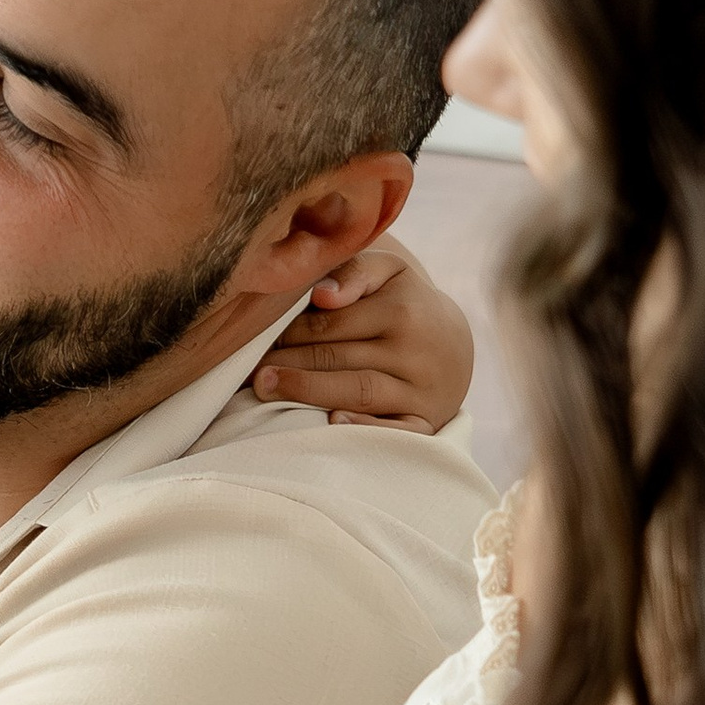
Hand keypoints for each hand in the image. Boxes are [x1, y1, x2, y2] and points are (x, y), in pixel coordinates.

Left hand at [251, 235, 474, 432]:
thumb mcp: (388, 273)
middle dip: (288, 364)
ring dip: (307, 391)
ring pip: (357, 391)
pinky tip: (332, 423)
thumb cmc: (405, 303)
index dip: (288, 333)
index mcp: (402, 310)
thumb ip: (353, 273)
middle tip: (251, 371)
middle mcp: (416, 351)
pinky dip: (364, 428)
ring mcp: (423, 390)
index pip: (329, 324)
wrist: (453, 345)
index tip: (257, 341)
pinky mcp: (427, 421)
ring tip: (265, 389)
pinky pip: (395, 431)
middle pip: (337, 358)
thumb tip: (321, 296)